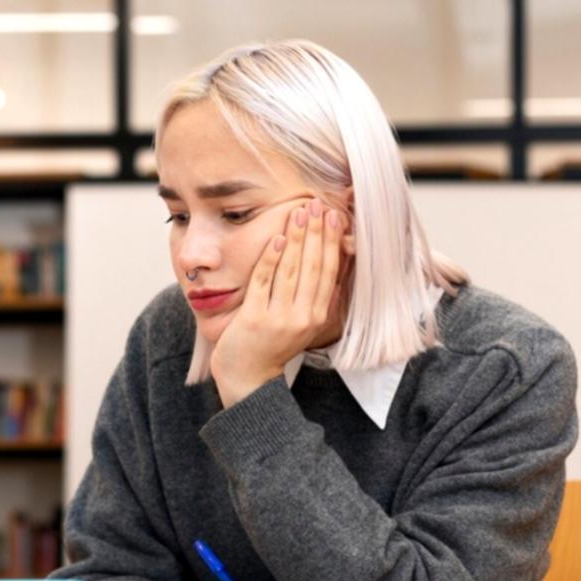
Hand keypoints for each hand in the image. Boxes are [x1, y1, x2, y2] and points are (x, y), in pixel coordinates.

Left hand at [210, 198, 344, 407]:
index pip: (328, 271)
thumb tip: (333, 270)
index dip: (331, 242)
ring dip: (297, 238)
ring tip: (299, 212)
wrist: (246, 376)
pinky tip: (278, 238)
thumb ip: (317, 300)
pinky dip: (271, 258)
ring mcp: (279, 318)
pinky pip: (264, 281)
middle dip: (316, 232)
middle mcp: (302, 316)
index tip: (334, 216)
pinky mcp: (255, 318)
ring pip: (292, 270)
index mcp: (317, 315)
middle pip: (314, 266)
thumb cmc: (272, 345)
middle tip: (318, 204)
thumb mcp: (302, 324)